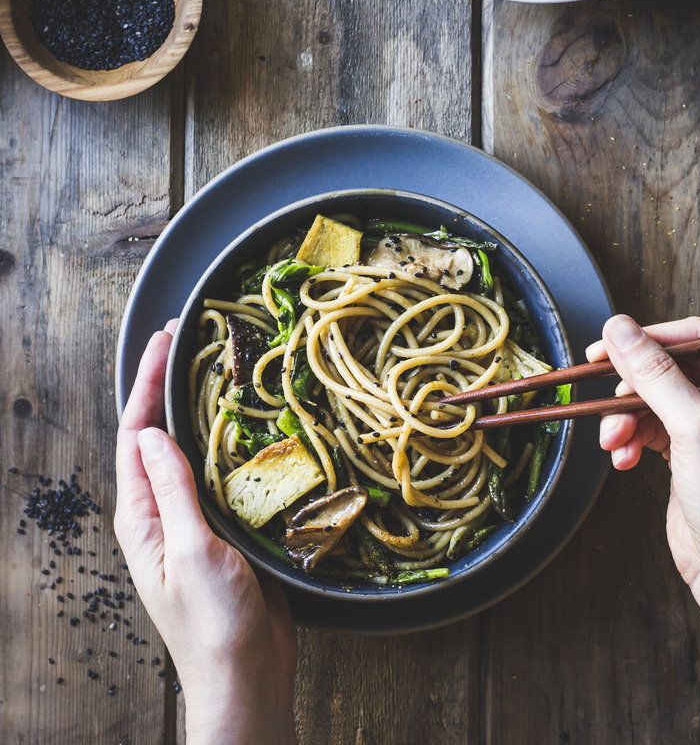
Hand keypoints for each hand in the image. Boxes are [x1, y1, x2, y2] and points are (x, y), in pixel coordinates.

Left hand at [115, 323, 297, 744]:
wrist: (246, 677)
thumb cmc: (212, 626)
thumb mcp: (191, 550)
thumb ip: (173, 490)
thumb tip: (150, 432)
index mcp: (141, 516)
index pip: (135, 435)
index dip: (146, 383)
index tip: (163, 341)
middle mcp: (160, 513)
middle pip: (158, 435)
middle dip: (167, 385)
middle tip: (187, 338)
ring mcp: (192, 520)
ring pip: (191, 450)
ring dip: (198, 408)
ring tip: (214, 365)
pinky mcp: (224, 529)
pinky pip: (221, 473)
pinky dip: (229, 440)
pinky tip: (248, 423)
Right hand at [588, 315, 699, 744]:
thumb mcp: (693, 430)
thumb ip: (654, 374)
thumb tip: (620, 329)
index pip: (697, 338)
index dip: (649, 339)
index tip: (608, 344)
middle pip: (669, 368)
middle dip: (632, 389)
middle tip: (601, 394)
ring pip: (654, 398)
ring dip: (626, 418)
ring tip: (614, 442)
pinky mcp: (692, 450)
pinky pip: (650, 426)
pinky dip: (631, 439)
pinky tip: (623, 458)